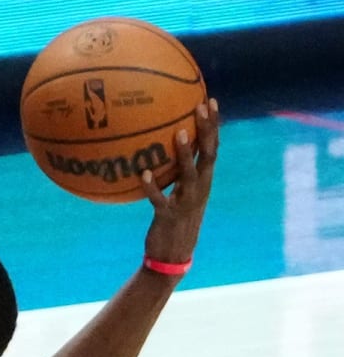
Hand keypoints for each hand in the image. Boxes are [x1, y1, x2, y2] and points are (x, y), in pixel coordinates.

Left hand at [141, 99, 219, 265]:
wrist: (172, 256)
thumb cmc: (173, 221)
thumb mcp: (179, 194)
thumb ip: (176, 173)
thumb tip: (161, 151)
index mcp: (204, 181)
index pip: (213, 147)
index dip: (213, 125)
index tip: (209, 100)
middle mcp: (199, 189)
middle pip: (208, 154)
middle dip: (207, 130)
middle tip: (201, 106)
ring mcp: (186, 202)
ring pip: (189, 174)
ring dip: (185, 153)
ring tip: (179, 133)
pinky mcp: (169, 217)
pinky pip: (160, 199)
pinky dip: (152, 187)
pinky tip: (143, 174)